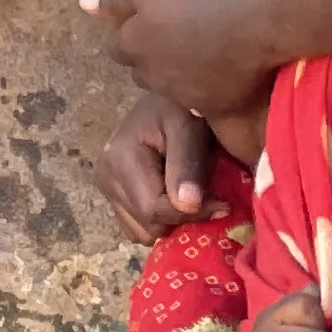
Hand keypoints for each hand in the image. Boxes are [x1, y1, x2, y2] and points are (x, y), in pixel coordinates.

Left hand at [81, 0, 275, 121]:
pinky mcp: (211, 106)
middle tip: (173, 40)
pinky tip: (221, 77)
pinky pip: (202, 100)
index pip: (117, 46)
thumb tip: (82, 1)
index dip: (129, 34)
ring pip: (170, 87)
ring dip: (177, 75)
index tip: (147, 23)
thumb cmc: (194, 2)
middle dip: (150, 59)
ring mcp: (180, 94)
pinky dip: (206, 89)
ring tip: (199, 57)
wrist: (246, 32)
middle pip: (141, 70)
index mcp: (132, 46)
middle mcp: (149, 76)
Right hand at [97, 92, 216, 241]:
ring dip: (171, 222)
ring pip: (142, 231)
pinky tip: (177, 199)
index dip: (191, 215)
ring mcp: (107, 188)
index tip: (224, 205)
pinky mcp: (113, 193)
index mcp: (121, 160)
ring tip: (192, 198)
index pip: (153, 209)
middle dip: (182, 218)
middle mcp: (106, 177)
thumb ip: (187, 164)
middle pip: (147, 224)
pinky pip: (138, 225)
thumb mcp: (188, 127)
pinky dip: (161, 220)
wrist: (164, 100)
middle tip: (212, 199)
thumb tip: (188, 205)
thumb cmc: (181, 107)